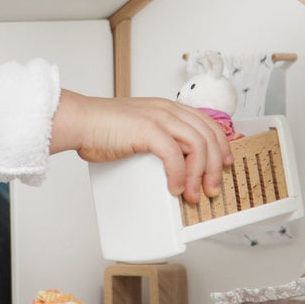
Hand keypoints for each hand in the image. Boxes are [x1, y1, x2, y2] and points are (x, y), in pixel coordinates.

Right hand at [49, 89, 228, 203]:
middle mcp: (167, 110)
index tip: (225, 164)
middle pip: (208, 136)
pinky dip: (180, 175)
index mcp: (167, 108)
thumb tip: (171, 172)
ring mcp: (158, 118)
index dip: (222, 145)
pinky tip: (175, 187)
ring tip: (193, 195)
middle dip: (216, 167)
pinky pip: (175, 155)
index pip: (207, 123)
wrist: (80, 121)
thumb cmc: (102, 129)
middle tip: (211, 189)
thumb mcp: (139, 130)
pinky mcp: (147, 130)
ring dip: (200, 175)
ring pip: (198, 146)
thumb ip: (157, 142)